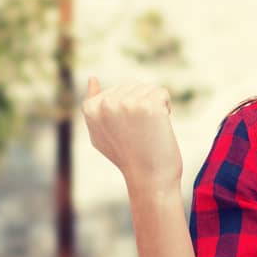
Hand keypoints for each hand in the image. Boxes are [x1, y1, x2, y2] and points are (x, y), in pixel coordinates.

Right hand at [81, 75, 182, 194]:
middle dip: (142, 105)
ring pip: (148, 88)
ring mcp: (126, 103)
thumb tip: (92, 77)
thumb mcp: (100, 132)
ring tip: (149, 130)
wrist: (149, 178)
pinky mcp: (147, 105)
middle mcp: (105, 104)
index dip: (128, 110)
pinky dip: (166, 108)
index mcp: (90, 108)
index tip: (127, 131)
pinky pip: (162, 93)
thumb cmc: (127, 157)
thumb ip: (93, 106)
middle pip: (133, 86)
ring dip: (154, 107)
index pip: (118, 90)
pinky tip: (159, 127)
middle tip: (140, 132)